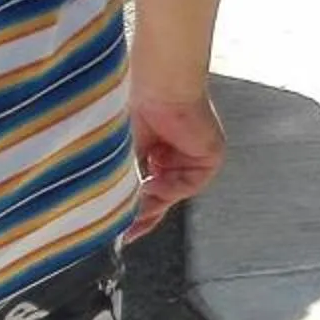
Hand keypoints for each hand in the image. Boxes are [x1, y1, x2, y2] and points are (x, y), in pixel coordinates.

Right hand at [128, 89, 227, 240]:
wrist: (158, 86)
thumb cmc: (131, 108)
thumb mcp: (120, 154)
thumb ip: (120, 180)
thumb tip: (108, 212)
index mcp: (154, 149)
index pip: (147, 187)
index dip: (134, 211)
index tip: (121, 233)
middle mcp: (175, 152)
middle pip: (163, 194)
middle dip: (145, 214)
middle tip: (128, 232)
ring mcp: (193, 153)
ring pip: (175, 191)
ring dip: (156, 201)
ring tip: (135, 203)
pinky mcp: (211, 152)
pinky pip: (193, 182)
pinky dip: (173, 186)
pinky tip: (153, 182)